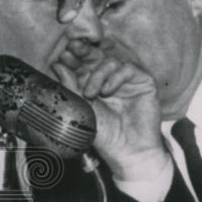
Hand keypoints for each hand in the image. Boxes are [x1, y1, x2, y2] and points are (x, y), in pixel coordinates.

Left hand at [53, 41, 168, 181]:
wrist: (127, 151)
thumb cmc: (103, 133)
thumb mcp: (81, 107)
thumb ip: (71, 86)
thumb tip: (58, 65)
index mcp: (91, 83)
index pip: (82, 63)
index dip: (73, 57)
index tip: (63, 55)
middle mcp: (108, 79)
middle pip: (96, 56)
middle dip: (83, 52)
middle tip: (73, 50)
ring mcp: (126, 80)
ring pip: (110, 61)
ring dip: (97, 74)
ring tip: (90, 93)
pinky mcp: (143, 82)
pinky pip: (128, 68)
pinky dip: (115, 77)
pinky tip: (107, 91)